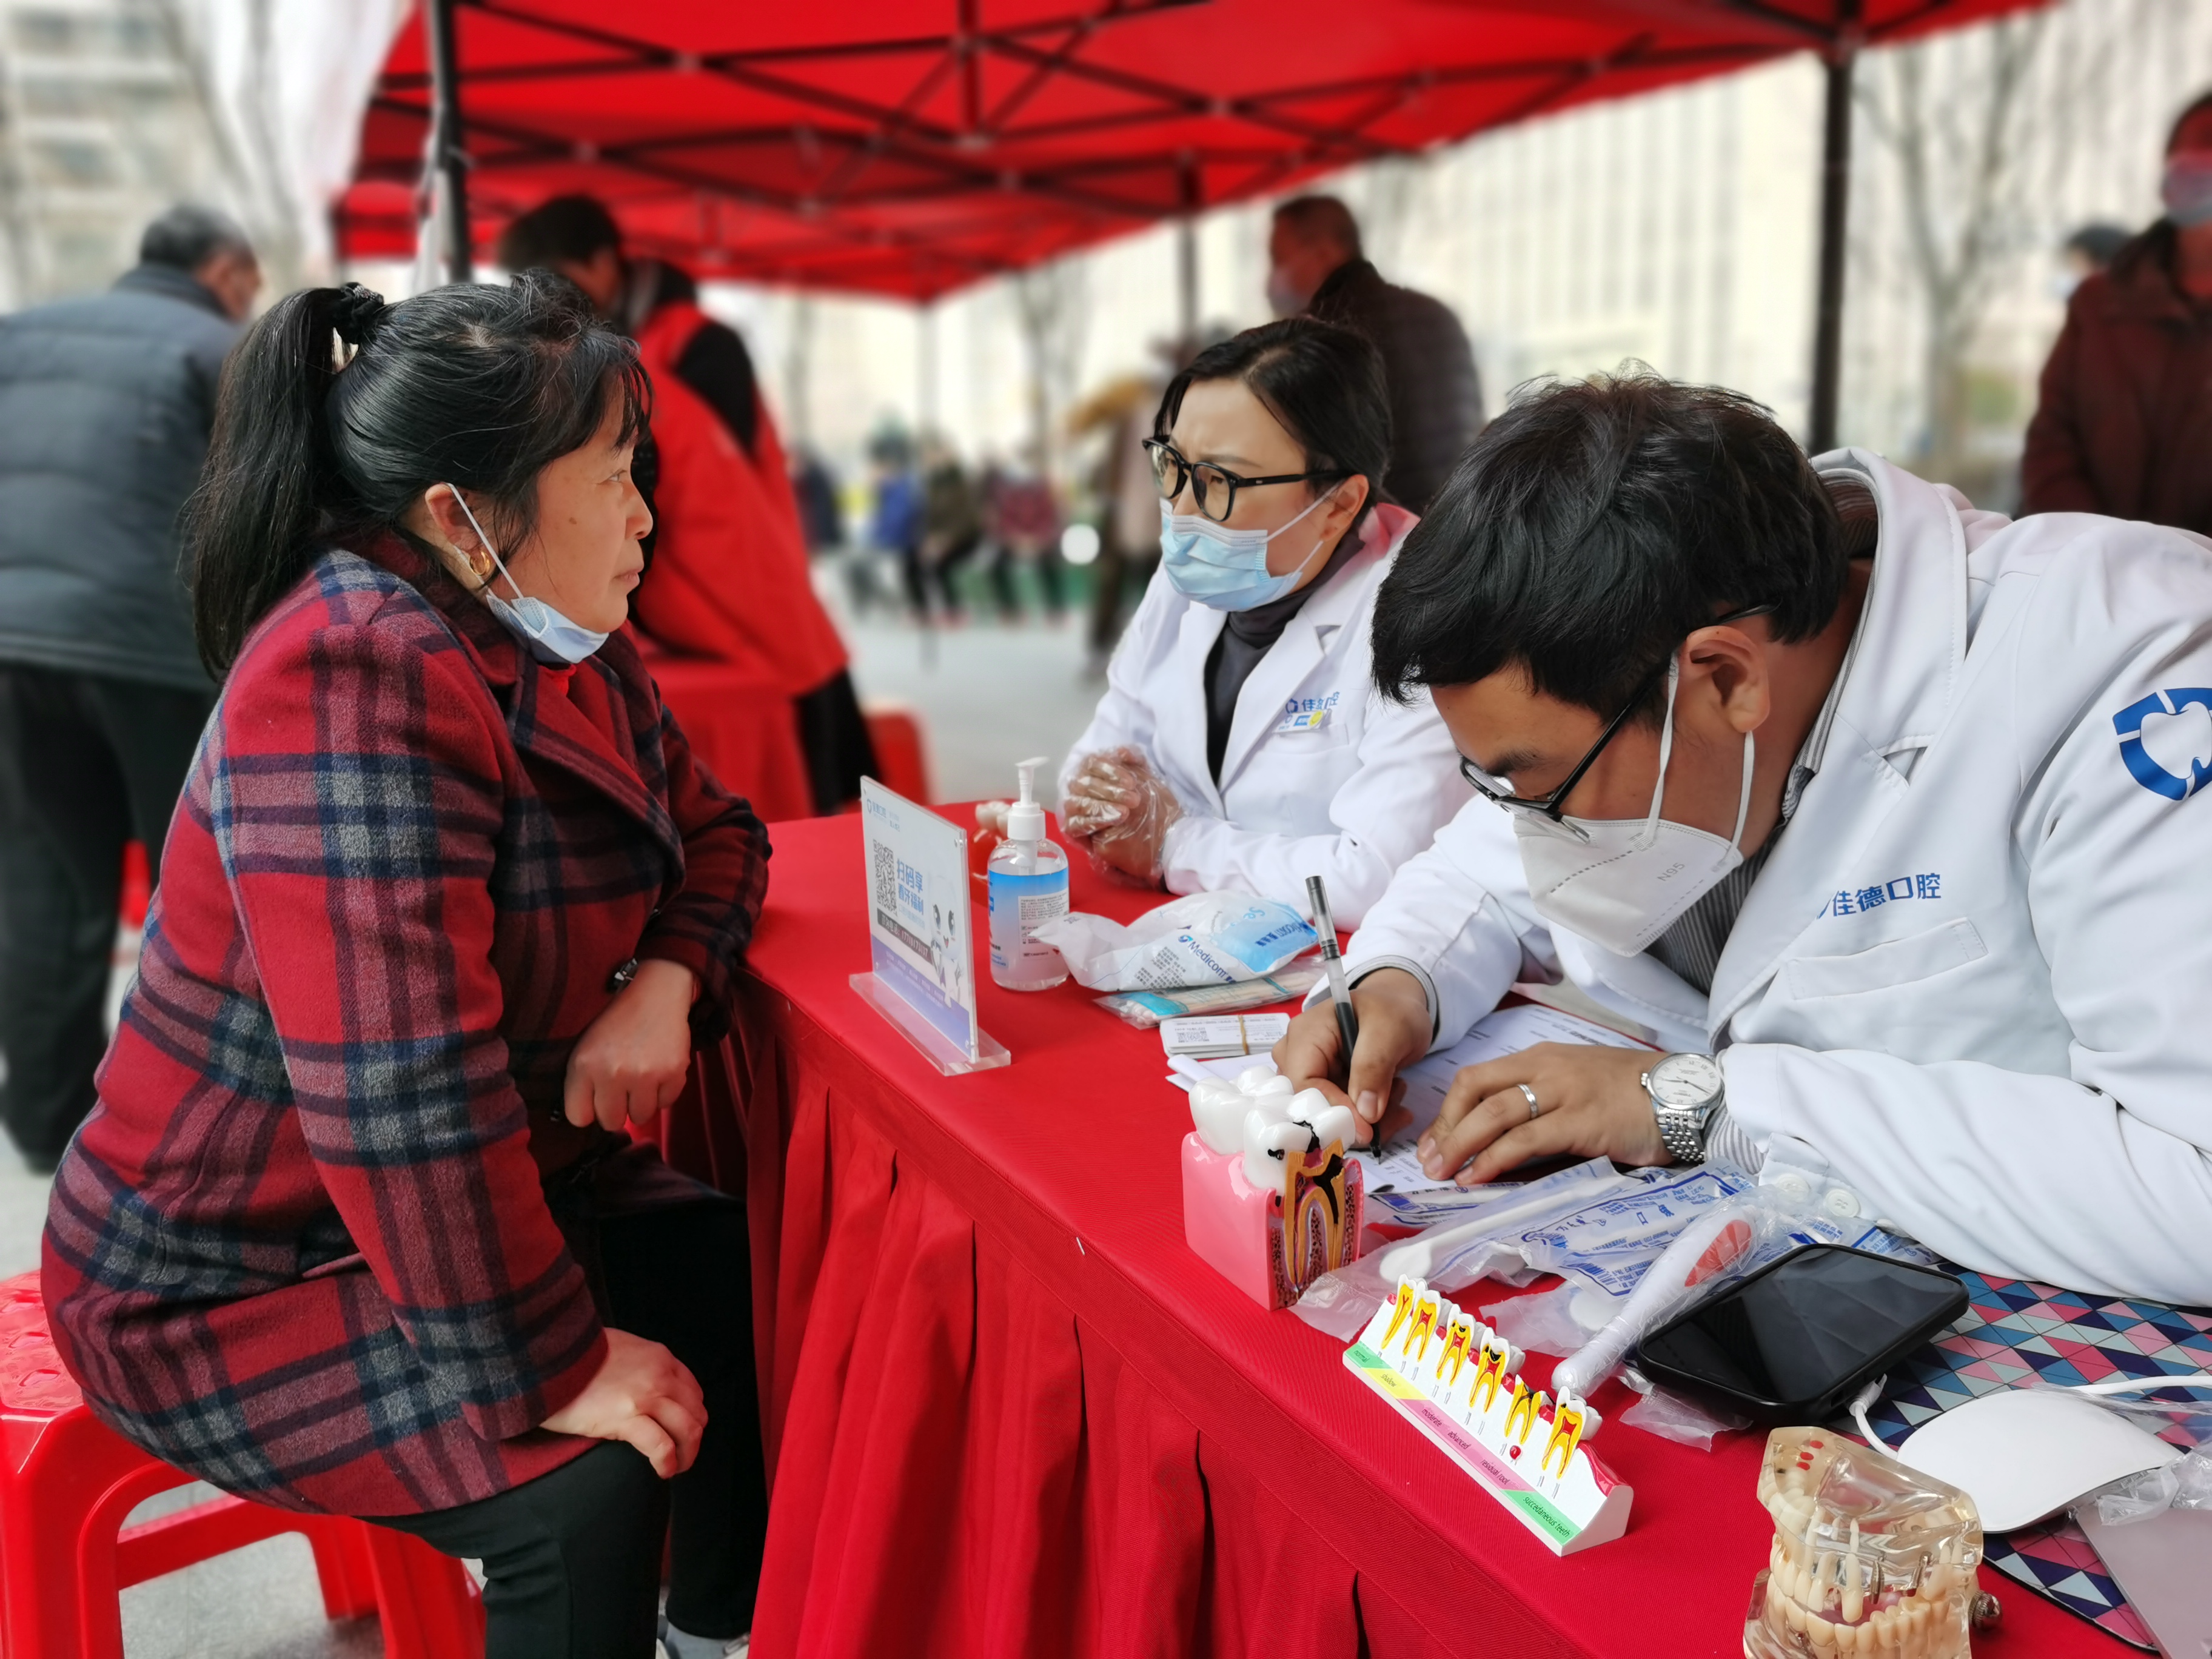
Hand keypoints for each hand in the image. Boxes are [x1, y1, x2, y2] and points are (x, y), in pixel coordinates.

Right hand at [540, 1327, 704, 1477]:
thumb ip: (641, 1365)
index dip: (691, 1414)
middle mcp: (660, 1375)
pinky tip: (663, 1470)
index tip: (682, 1428)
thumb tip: (646, 1383)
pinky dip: (668, 1463)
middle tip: (682, 1452)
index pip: (693, 1390)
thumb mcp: (621, 1347)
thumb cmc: (578, 1355)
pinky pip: (662, 1446)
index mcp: (660, 1357)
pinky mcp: (627, 1418)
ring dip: (687, 1454)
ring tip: (677, 1467)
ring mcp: (646, 1396)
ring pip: (688, 1430)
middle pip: (696, 1412)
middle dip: (693, 1437)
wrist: (548, 1359)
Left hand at [563, 958, 695, 1131]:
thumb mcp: (585, 1048)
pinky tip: (658, 1071)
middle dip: (617, 1110)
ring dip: (641, 1103)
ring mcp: (645, 1074)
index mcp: (584, 1065)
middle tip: (622, 1090)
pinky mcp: (672, 1072)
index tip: (596, 1098)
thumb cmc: (616, 1024)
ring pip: (641, 1117)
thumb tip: (588, 1120)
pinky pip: (666, 1103)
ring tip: (641, 1080)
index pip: (578, 1117)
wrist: (655, 994)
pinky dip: (663, 1092)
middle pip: (611, 1122)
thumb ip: (581, 1084)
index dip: (588, 1110)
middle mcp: (612, 1073)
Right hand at [1060, 746, 1180, 881]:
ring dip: (1100, 806)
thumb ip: (1135, 760)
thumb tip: (1121, 751)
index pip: (1090, 763)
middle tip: (1133, 800)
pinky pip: (1073, 825)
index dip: (1108, 770)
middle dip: (1108, 791)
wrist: (1163, 835)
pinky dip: (1091, 821)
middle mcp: (1082, 790)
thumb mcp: (1147, 777)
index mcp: (1096, 773)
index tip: (1131, 782)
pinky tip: (1112, 821)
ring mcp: (1077, 811)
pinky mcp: (1077, 832)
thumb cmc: (1152, 804)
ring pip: (1075, 803)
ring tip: (1124, 813)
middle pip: (1081, 783)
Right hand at [1272, 967, 1431, 1128]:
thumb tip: (1365, 1113)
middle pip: (1312, 1104)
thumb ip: (1374, 1066)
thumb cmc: (1392, 1011)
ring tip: (1399, 1100)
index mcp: (1305, 1034)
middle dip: (1354, 1119)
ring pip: (1328, 1114)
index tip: (1367, 1130)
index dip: (1332, 1110)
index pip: (1305, 1083)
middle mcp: (1297, 1055)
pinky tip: (1393, 1105)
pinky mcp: (1325, 1087)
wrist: (1399, 1009)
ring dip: (1366, 1119)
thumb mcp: (1390, 1030)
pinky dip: (1368, 1117)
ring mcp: (1310, 1073)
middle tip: (1394, 1117)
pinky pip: (1340, 1113)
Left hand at [1417, 1042, 1668, 1186]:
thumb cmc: (1633, 1096)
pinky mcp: (1582, 1120)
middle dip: (1445, 1127)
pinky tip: (1479, 1176)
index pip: (1478, 1078)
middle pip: (1475, 1089)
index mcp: (1541, 1058)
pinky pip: (1526, 1137)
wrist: (1686, 1093)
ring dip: (1461, 1144)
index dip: (1449, 1111)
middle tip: (1429, 1162)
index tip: (1435, 1141)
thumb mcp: (1579, 1090)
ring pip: (1494, 1112)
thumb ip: (1542, 1108)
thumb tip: (1500, 1147)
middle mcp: (1546, 1068)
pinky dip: (1495, 1158)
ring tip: (1443, 1172)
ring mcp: (1564, 1092)